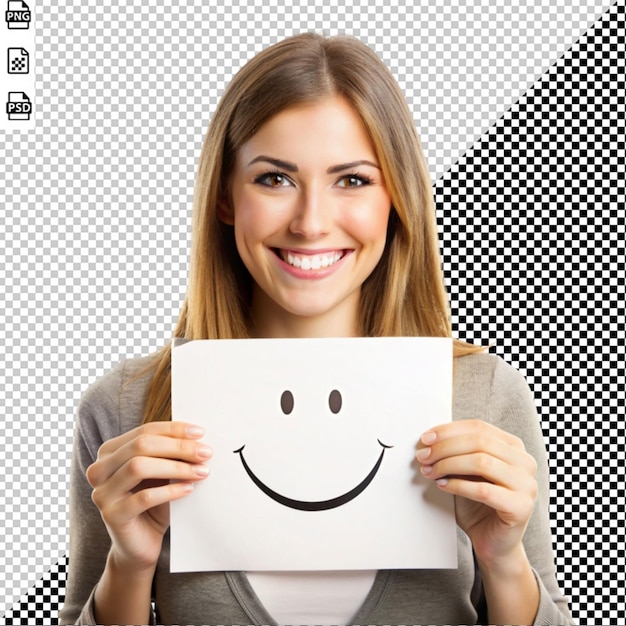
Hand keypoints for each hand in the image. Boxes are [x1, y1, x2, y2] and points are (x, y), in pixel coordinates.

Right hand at [86, 421, 211, 572]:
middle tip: (205, 453)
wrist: (141, 544)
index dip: (174, 430)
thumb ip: (170, 454)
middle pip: (141, 446)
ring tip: (201, 471)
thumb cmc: (154, 503)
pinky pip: (144, 497)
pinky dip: (170, 490)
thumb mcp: (161, 473)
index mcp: (110, 452)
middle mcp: (99, 469)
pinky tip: (189, 489)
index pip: (145, 431)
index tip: (201, 433)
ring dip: (175, 467)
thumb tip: (198, 437)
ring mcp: (102, 493)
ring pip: (138, 467)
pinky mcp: (112, 515)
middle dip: (178, 446)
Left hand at [416, 419, 537, 567]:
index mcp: (513, 447)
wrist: (493, 542)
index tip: (425, 438)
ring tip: (430, 472)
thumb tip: (428, 440)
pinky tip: (442, 486)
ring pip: (482, 462)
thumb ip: (456, 453)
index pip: (479, 427)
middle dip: (445, 447)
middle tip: (423, 456)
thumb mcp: (465, 471)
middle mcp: (525, 462)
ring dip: (449, 465)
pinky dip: (458, 485)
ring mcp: (527, 484)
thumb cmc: (478, 504)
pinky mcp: (521, 507)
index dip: (449, 431)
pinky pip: (484, 490)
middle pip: (480, 442)